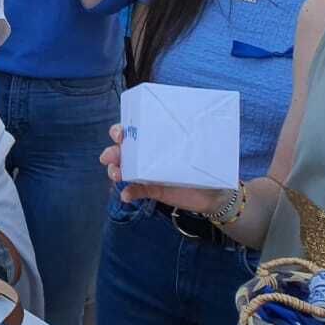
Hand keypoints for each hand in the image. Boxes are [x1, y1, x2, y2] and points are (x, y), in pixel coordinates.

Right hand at [101, 124, 225, 213]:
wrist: (215, 192)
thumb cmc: (207, 165)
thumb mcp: (198, 152)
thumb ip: (192, 143)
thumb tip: (193, 129)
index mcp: (155, 141)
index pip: (132, 131)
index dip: (120, 131)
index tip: (119, 135)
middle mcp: (147, 156)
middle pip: (121, 151)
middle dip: (111, 153)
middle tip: (109, 158)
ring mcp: (146, 173)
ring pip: (123, 170)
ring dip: (115, 171)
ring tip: (117, 176)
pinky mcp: (151, 190)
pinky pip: (134, 191)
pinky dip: (127, 193)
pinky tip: (126, 196)